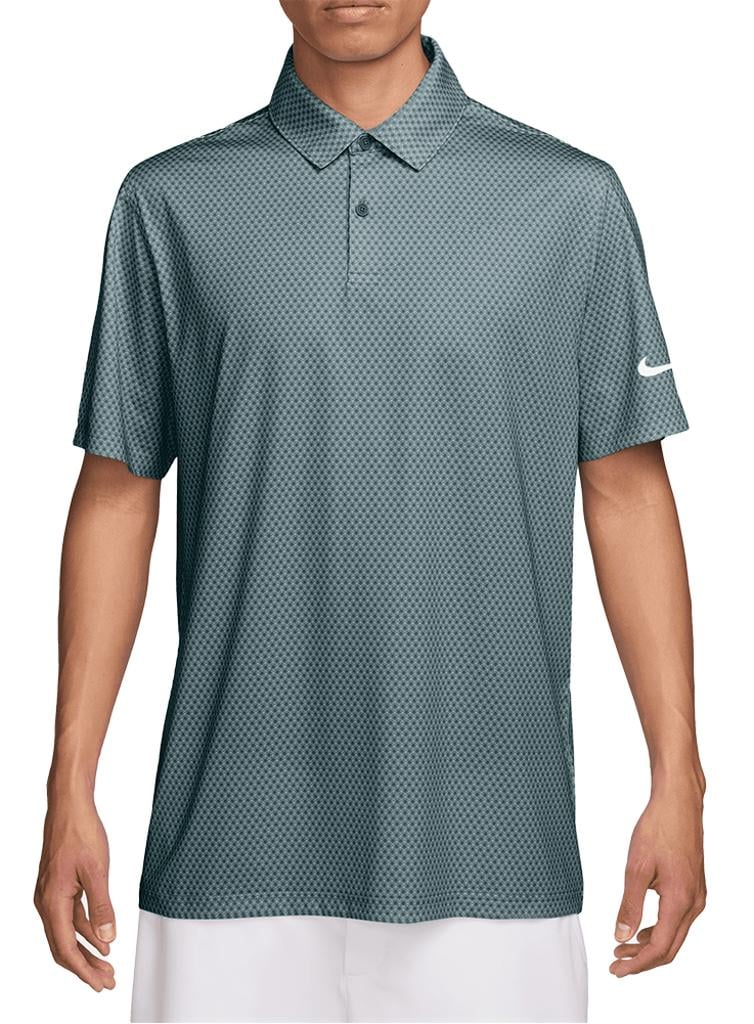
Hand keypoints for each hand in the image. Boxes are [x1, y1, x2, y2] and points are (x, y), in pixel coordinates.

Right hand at [34, 793, 116, 990]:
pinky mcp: (59, 886)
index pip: (66, 948)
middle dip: (85, 967)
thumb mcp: (97, 870)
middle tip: (107, 982)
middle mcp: (46, 902)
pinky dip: (85, 929)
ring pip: (68, 932)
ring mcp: (51, 894)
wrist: (69, 806)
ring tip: (107, 966)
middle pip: (64, 946)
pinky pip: (71, 916)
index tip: (100, 984)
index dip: (83, 970)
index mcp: (52, 902)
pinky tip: (101, 938)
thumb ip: (101, 906)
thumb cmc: (81, 832)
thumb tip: (107, 939)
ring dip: (87, 950)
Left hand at [612, 777, 705, 975]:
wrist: (679, 803)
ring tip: (623, 949)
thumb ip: (629, 905)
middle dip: (642, 960)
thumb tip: (621, 936)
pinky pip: (678, 920)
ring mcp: (697, 896)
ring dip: (650, 946)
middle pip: (670, 947)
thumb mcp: (636, 867)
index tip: (616, 970)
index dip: (637, 964)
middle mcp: (694, 903)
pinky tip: (641, 929)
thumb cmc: (658, 828)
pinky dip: (659, 931)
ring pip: (675, 935)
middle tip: (616, 965)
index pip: (659, 948)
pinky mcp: (694, 887)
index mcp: (680, 900)